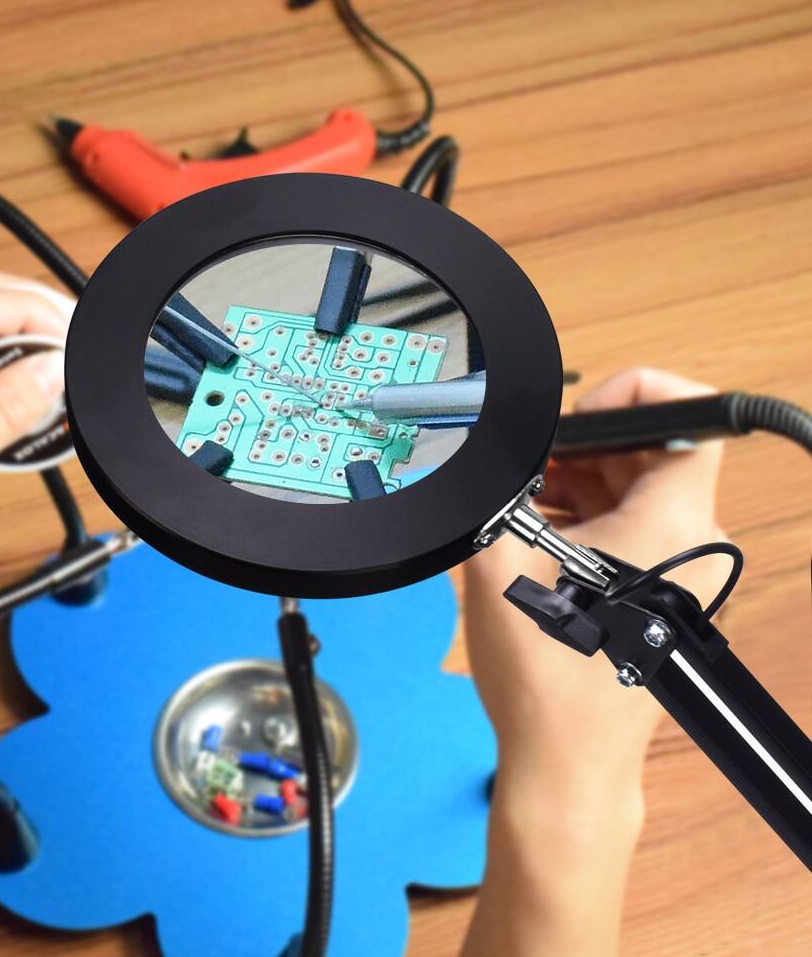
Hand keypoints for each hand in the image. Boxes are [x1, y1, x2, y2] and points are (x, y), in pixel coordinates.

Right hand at [462, 368, 728, 956]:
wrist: (566, 764)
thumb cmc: (543, 671)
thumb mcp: (497, 561)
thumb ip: (484, 489)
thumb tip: (465, 442)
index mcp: (671, 524)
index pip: (691, 418)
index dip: (633, 395)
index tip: (573, 416)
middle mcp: (693, 544)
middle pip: (653, 453)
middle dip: (584, 443)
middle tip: (523, 463)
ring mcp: (683, 575)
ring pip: (639, 492)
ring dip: (580, 481)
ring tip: (519, 500)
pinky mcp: (664, 598)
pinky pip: (633, 529)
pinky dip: (589, 516)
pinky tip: (536, 531)